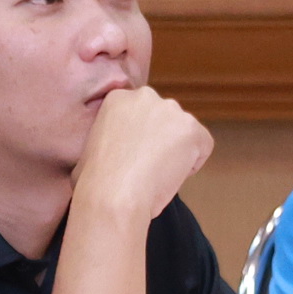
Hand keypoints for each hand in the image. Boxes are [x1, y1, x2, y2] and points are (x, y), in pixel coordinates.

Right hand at [73, 85, 213, 225]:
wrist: (112, 196)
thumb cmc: (93, 181)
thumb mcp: (90, 147)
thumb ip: (109, 138)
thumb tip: (113, 151)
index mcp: (117, 99)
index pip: (141, 113)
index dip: (139, 137)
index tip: (132, 155)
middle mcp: (145, 97)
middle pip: (164, 118)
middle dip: (160, 140)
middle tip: (146, 166)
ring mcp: (172, 111)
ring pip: (184, 133)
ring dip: (176, 151)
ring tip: (156, 174)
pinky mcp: (193, 129)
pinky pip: (202, 147)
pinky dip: (192, 164)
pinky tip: (170, 176)